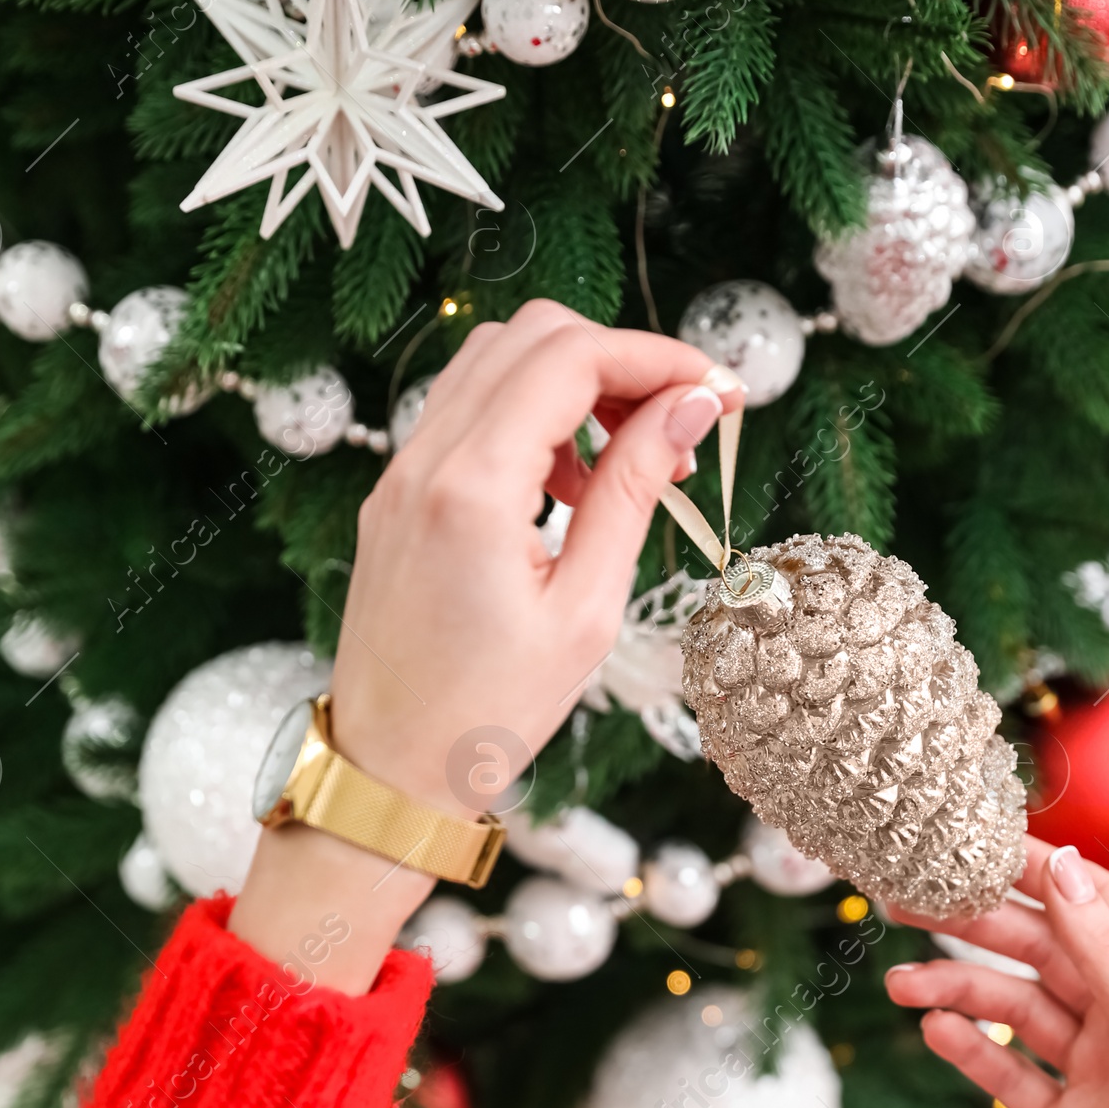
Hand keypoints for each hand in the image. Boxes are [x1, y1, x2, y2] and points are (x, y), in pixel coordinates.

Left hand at [230, 300, 740, 991]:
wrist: (388, 771)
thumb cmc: (488, 714)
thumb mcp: (584, 611)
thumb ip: (633, 493)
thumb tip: (690, 409)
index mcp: (472, 488)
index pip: (571, 359)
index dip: (658, 357)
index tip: (720, 391)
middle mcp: (424, 459)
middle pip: (533, 335)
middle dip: (619, 359)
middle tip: (681, 424)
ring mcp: (401, 470)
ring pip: (496, 360)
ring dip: (574, 383)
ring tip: (628, 460)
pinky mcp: (397, 492)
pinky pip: (468, 410)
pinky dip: (531, 416)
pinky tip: (570, 486)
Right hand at [883, 839, 1108, 1107]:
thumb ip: (1103, 949)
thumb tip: (1062, 864)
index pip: (1090, 902)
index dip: (1034, 869)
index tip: (972, 844)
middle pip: (1041, 952)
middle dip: (974, 928)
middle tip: (906, 906)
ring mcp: (1093, 1069)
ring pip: (1015, 1011)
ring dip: (959, 991)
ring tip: (902, 985)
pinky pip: (1010, 1073)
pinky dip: (972, 1050)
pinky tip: (934, 1030)